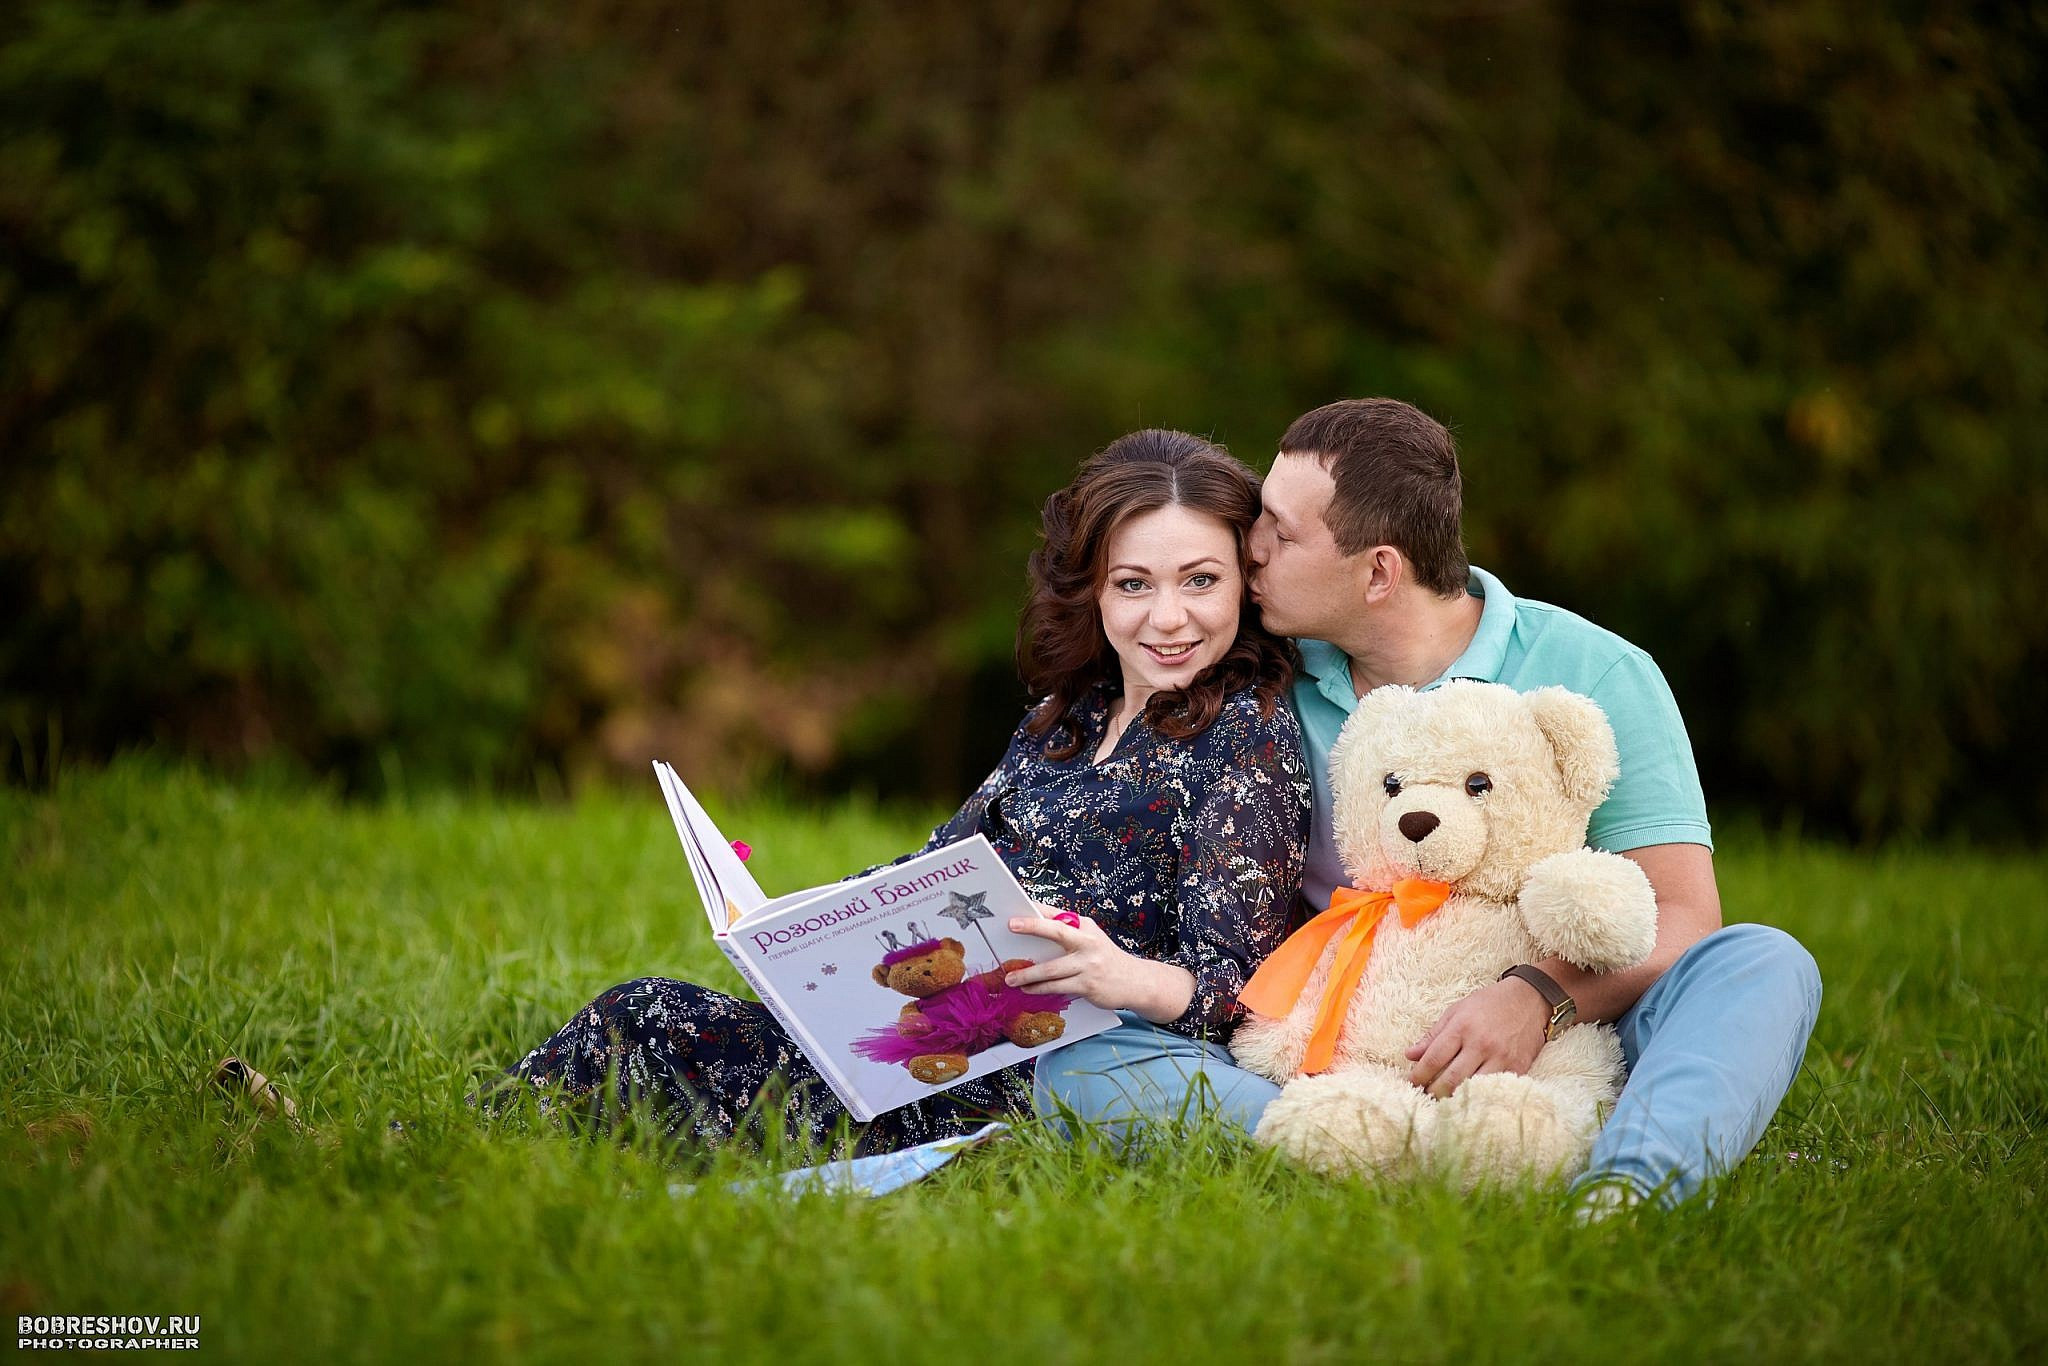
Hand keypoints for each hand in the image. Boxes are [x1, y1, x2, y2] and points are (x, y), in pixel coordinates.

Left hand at [1005, 908, 1194, 1022]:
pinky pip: (1057, 987)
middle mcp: (1088, 942)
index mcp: (1086, 926)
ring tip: (1011, 977)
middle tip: (1011, 926)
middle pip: (1057, 932)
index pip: (1057, 914)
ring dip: (1028, 974)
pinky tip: (1028, 990)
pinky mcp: (1087, 984)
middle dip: (1032, 927)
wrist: (1134, 981)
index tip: (1016, 910)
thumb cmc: (1104, 958)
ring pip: (1052, 968)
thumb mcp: (1091, 938)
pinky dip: (1039, 988)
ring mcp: (1088, 964)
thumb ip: (1067, 932)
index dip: (1036, 911)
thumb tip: (1034, 927)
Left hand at [1404, 977, 1549, 1097]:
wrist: (1530, 999)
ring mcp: (1501, 1058)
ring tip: (1444, 1101)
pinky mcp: (1518, 1068)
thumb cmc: (1489, 1004)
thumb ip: (1433, 1035)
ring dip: (1455, 1098)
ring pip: (1473, 1088)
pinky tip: (1470, 1099)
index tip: (1411, 1083)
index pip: (1433, 1059)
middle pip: (1451, 1079)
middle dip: (1434, 1092)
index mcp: (1462, 1027)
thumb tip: (1409, 1055)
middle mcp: (1481, 1044)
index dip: (1418, 1075)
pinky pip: (1494, 1089)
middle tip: (1425, 1096)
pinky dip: (1480, 1097)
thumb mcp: (1457, 1011)